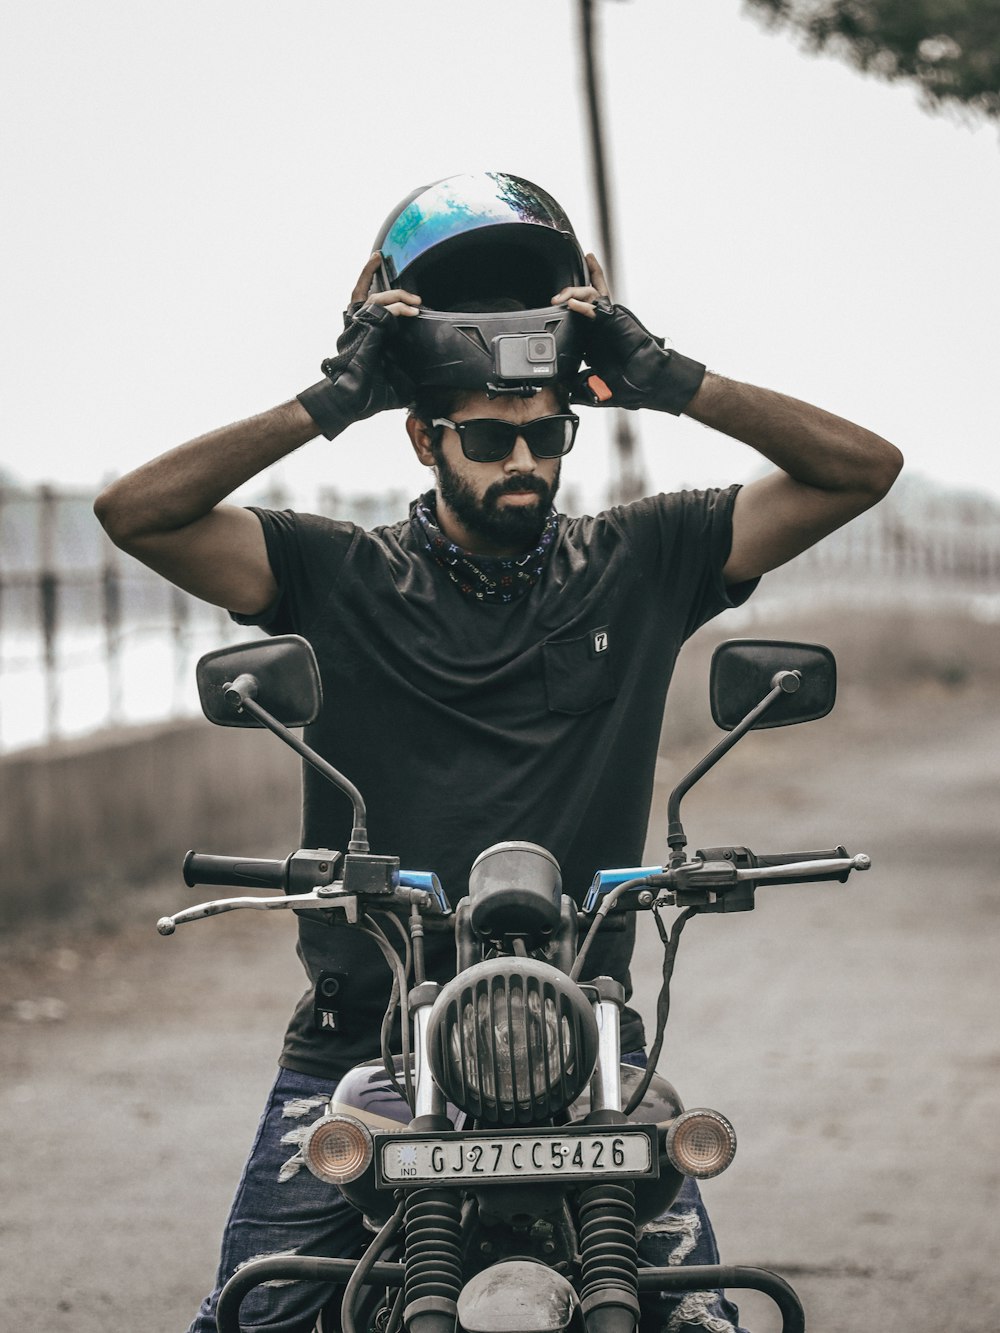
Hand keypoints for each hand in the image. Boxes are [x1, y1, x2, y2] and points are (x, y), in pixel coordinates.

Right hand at [297, 254, 417, 439]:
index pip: (362, 301)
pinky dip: (397, 307)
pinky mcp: (362, 328)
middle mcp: (356, 327)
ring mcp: (357, 326)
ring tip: (416, 302)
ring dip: (398, 295)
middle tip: (401, 283)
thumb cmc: (368, 395)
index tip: (376, 263)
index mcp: (362, 334)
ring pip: (377, 298)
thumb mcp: (396, 380)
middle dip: (376, 278)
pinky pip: (381, 309)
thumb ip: (406, 370)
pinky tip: (412, 311)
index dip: (366, 280)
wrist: (352, 401)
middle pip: (363, 292)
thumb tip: (426, 383)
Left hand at [554, 254, 705, 415]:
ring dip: (572, 292)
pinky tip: (571, 303)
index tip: (549, 313)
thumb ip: (580, 388)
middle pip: (583, 299)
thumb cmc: (630, 383)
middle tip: (553, 300)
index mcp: (593, 342)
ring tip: (560, 298)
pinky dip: (582, 303)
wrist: (647, 382)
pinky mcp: (615, 317)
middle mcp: (599, 327)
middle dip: (567, 293)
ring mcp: (607, 319)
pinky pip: (597, 305)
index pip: (575, 321)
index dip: (562, 313)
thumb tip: (565, 394)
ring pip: (589, 295)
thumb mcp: (595, 388)